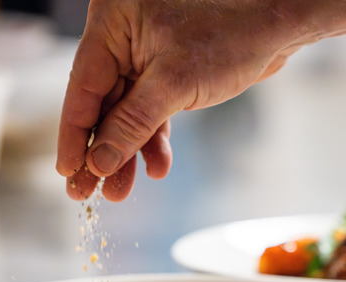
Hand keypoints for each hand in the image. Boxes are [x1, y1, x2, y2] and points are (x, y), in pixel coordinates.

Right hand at [56, 0, 308, 200]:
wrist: (277, 27)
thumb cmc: (230, 36)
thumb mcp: (174, 84)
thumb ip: (131, 124)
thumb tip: (98, 163)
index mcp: (112, 23)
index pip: (82, 86)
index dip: (74, 134)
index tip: (68, 172)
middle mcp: (123, 36)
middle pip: (101, 104)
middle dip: (100, 151)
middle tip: (86, 193)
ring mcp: (145, 55)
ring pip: (126, 113)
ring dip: (126, 153)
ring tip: (120, 192)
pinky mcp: (167, 72)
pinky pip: (150, 111)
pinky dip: (152, 140)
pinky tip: (156, 167)